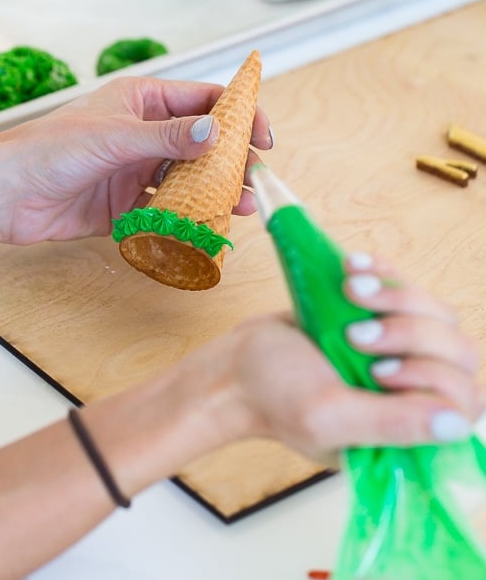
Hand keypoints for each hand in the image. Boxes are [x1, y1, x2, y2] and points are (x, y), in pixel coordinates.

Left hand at [0, 76, 271, 243]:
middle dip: (231, 160)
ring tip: (240, 206)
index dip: (238, 115)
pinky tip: (204, 227)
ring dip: (215, 191)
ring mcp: (137, 171)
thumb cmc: (50, 150)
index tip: (262, 137)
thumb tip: (216, 132)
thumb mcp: (114, 137)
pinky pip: (167, 210)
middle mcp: (145, 135)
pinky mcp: (128, 205)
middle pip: (202, 144)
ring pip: (188, 179)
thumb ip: (167, 138)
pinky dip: (187, 218)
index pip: (203, 101)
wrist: (7, 195)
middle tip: (255, 179)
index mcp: (143, 102)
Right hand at [225, 254, 484, 462]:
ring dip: (396, 295)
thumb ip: (391, 424)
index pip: (462, 403)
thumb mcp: (326, 416)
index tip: (379, 371)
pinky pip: (407, 288)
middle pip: (457, 352)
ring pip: (437, 314)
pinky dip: (384, 273)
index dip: (432, 378)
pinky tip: (352, 268)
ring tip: (349, 289)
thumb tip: (455, 424)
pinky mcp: (380, 319)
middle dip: (409, 332)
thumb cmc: (272, 394)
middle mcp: (409, 394)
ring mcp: (397, 353)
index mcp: (404, 432)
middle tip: (356, 333)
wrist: (236, 361)